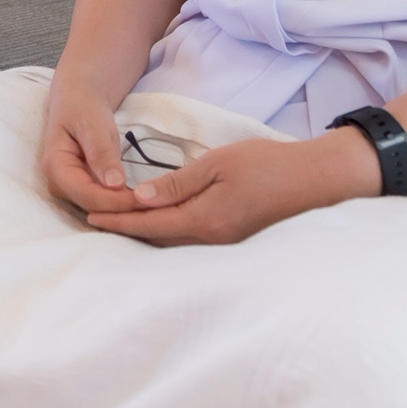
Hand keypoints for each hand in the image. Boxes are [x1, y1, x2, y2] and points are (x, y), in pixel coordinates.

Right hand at [40, 81, 141, 214]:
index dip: (115, 202)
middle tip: (154, 206)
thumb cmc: (83, 108)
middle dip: (121, 209)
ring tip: (150, 205)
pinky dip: (120, 203)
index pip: (87, 196)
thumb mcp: (92, 124)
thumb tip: (114, 184)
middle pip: (92, 207)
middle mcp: (58, 184)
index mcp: (55, 167)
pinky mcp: (81, 189)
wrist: (78, 100)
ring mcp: (68, 189)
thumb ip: (101, 153)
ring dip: (122, 209)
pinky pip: (101, 203)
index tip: (144, 199)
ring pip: (97, 209)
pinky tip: (140, 200)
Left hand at [84, 127, 382, 245]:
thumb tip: (141, 199)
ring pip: (174, 240)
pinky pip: (192, 238)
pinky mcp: (235, 238)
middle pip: (158, 238)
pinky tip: (159, 222)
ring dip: (146, 232)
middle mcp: (211, 239)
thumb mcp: (218, 164)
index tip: (89, 218)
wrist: (317, 180)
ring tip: (119, 222)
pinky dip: (168, 231)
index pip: (149, 224)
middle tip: (94, 221)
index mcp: (203, 220)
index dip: (118, 221)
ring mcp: (225, 242)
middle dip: (126, 230)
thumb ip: (179, 183)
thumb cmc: (267, 165)